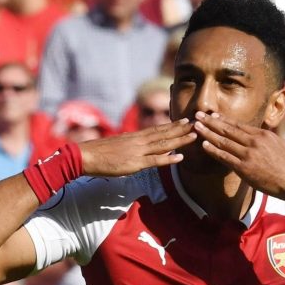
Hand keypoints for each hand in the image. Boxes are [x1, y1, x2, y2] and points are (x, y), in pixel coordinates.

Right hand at [79, 119, 197, 176]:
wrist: (87, 156)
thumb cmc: (100, 154)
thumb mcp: (118, 147)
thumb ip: (131, 148)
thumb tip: (138, 151)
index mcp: (135, 137)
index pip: (158, 129)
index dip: (173, 125)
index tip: (185, 120)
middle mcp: (139, 141)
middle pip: (164, 133)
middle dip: (181, 128)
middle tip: (197, 122)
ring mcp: (138, 151)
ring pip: (163, 144)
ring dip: (180, 140)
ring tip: (194, 135)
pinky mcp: (135, 163)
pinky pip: (155, 160)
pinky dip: (168, 158)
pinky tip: (180, 157)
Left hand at [192, 111, 284, 199]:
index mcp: (264, 135)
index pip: (238, 125)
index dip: (223, 120)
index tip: (212, 115)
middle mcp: (254, 142)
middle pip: (228, 130)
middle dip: (210, 122)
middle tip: (197, 115)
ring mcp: (249, 155)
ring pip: (224, 142)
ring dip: (207, 133)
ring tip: (195, 127)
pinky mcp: (245, 169)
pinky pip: (225, 158)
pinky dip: (213, 151)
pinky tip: (203, 145)